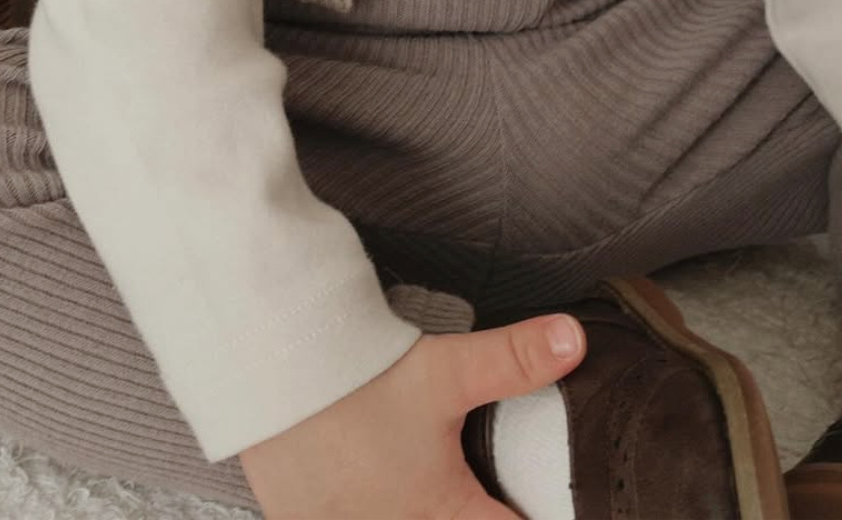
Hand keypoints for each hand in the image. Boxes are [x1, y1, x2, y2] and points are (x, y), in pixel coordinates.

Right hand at [238, 311, 585, 518]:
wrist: (266, 371)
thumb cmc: (355, 380)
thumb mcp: (443, 371)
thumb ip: (513, 361)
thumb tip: (575, 339)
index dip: (536, 516)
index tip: (531, 500)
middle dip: (479, 506)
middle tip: (483, 487)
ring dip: (424, 506)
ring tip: (427, 478)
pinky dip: (372, 508)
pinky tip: (374, 484)